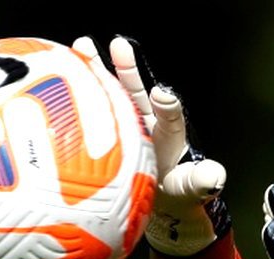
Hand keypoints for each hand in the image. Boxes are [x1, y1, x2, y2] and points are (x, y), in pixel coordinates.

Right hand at [72, 35, 230, 256]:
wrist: (160, 199)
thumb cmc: (178, 192)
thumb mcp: (193, 189)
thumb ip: (203, 181)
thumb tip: (216, 177)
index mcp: (170, 135)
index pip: (171, 116)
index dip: (167, 105)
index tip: (162, 95)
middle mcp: (147, 124)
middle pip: (138, 93)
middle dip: (129, 71)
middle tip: (120, 45)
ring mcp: (125, 126)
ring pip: (112, 95)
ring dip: (97, 71)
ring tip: (82, 44)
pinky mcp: (107, 133)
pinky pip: (92, 112)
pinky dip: (76, 96)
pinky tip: (57, 76)